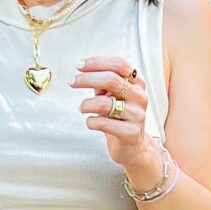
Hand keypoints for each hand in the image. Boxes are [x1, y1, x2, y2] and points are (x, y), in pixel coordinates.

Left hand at [74, 56, 158, 184]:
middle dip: (86, 79)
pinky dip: (90, 121)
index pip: (119, 64)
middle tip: (72, 82)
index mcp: (137, 83)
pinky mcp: (131, 133)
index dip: (97, 63)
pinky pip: (103, 123)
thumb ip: (102, 82)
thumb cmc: (119, 117)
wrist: (133, 147)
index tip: (79, 66)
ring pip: (104, 103)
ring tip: (82, 108)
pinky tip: (90, 122)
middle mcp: (139, 97)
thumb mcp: (112, 95)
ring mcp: (137, 115)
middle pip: (111, 80)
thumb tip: (82, 70)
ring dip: (86, 104)